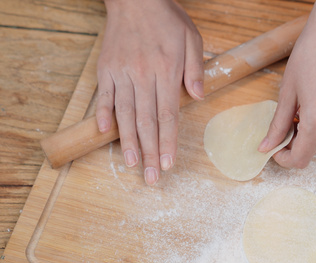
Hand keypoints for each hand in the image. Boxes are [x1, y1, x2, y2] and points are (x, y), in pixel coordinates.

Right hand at [96, 0, 203, 185]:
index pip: (168, 115)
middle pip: (146, 121)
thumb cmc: (168, 19)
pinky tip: (105, 134)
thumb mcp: (192, 38)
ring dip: (128, 142)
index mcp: (166, 70)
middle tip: (152, 178)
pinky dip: (105, 115)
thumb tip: (198, 97)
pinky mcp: (106, 69)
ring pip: (125, 114)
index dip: (168, 142)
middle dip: (150, 152)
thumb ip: (195, 69)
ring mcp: (122, 73)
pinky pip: (105, 96)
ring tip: (132, 165)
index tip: (168, 163)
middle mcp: (142, 75)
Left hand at [258, 0, 315, 167]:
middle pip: (313, 150)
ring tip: (303, 107)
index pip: (300, 158)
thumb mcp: (288, 91)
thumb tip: (266, 146)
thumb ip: (278, 123)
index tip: (275, 149)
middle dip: (296, 143)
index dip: (284, 159)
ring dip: (311, 132)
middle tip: (286, 123)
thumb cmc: (312, 53)